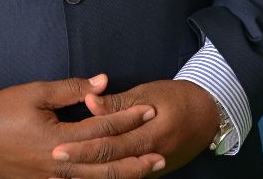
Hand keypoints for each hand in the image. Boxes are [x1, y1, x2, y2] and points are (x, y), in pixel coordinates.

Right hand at [0, 73, 164, 178]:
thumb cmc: (0, 112)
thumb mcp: (35, 93)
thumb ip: (72, 89)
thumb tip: (104, 82)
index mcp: (57, 140)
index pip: (102, 128)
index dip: (128, 118)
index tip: (149, 110)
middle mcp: (58, 166)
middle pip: (105, 166)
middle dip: (135, 158)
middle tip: (161, 153)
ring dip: (123, 176)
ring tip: (147, 170)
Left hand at [47, 79, 220, 177]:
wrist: (209, 115)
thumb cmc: (178, 98)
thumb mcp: (149, 92)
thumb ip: (118, 102)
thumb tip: (90, 101)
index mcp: (150, 135)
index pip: (110, 145)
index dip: (83, 148)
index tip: (57, 148)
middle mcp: (151, 157)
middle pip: (109, 166)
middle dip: (79, 165)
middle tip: (52, 162)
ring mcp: (154, 168)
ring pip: (117, 177)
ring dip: (89, 176)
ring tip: (60, 176)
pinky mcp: (153, 172)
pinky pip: (126, 178)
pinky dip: (105, 178)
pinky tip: (84, 177)